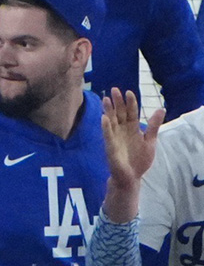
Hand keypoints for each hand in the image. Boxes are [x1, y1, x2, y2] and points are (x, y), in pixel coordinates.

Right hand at [101, 88, 164, 221]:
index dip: (130, 103)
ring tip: (106, 99)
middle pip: (119, 114)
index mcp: (132, 129)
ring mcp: (115, 138)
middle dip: (117, 102)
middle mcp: (122, 131)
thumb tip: (161, 109)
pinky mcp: (110, 146)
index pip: (131, 113)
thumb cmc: (139, 159)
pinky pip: (107, 135)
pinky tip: (104, 118)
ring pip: (111, 121)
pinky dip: (106, 127)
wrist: (131, 176)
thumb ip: (154, 126)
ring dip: (108, 110)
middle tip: (115, 89)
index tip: (129, 92)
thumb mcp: (150, 141)